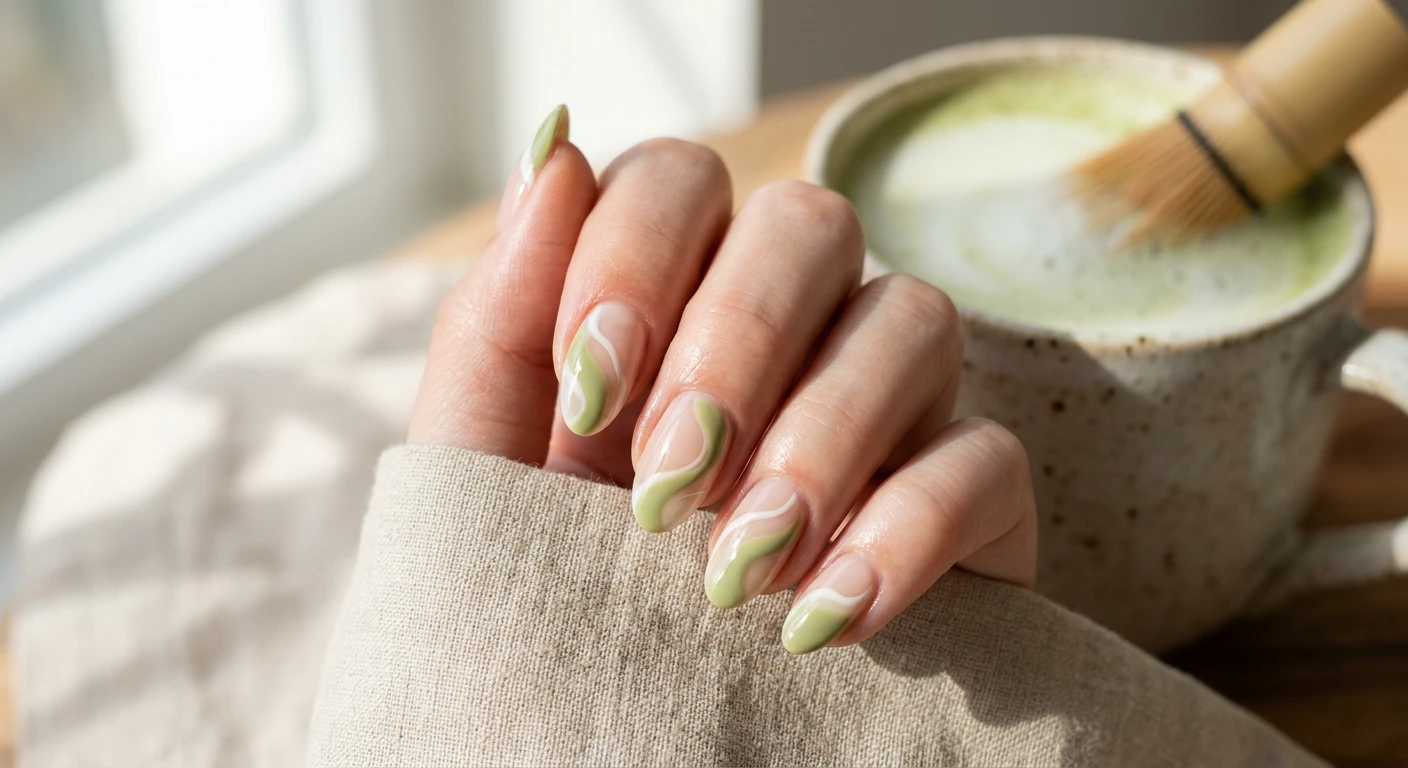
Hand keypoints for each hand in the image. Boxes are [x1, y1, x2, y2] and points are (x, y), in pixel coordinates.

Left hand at [408, 106, 1036, 654]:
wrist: (622, 745)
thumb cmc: (551, 601)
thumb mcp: (488, 473)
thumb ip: (502, 319)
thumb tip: (552, 145)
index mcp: (666, 306)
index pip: (681, 179)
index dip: (637, 256)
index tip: (586, 396)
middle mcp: (787, 332)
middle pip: (811, 221)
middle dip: (736, 342)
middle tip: (666, 486)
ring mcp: (887, 407)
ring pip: (914, 316)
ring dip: (817, 440)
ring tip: (734, 574)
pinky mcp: (969, 502)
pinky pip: (986, 456)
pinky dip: (904, 530)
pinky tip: (823, 619)